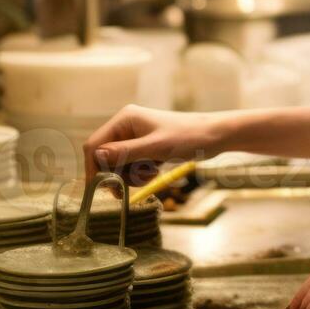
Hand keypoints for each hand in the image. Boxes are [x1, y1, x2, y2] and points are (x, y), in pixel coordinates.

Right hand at [83, 105, 229, 182]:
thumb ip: (125, 152)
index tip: (100, 188)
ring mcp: (136, 136)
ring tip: (152, 173)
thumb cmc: (189, 137)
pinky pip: (132, 165)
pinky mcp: (146, 147)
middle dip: (117, 174)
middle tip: (130, 186)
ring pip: (118, 165)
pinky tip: (156, 170)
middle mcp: (127, 126)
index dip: (93, 168)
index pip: (94, 145)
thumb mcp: (156, 147)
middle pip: (104, 157)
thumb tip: (96, 156)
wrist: (216, 136)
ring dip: (131, 175)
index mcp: (125, 119)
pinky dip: (140, 173)